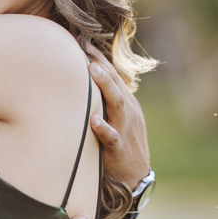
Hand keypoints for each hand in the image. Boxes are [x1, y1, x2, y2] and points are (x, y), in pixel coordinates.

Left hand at [88, 51, 149, 190]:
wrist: (135, 178)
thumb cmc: (119, 144)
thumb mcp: (116, 117)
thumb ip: (103, 100)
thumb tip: (82, 80)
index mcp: (126, 102)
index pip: (112, 75)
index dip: (98, 57)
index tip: (82, 40)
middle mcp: (127, 112)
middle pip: (115, 83)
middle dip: (101, 64)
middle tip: (84, 46)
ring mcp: (125, 129)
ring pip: (117, 104)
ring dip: (105, 86)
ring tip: (92, 71)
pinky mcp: (120, 149)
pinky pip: (112, 138)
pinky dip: (104, 128)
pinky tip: (94, 121)